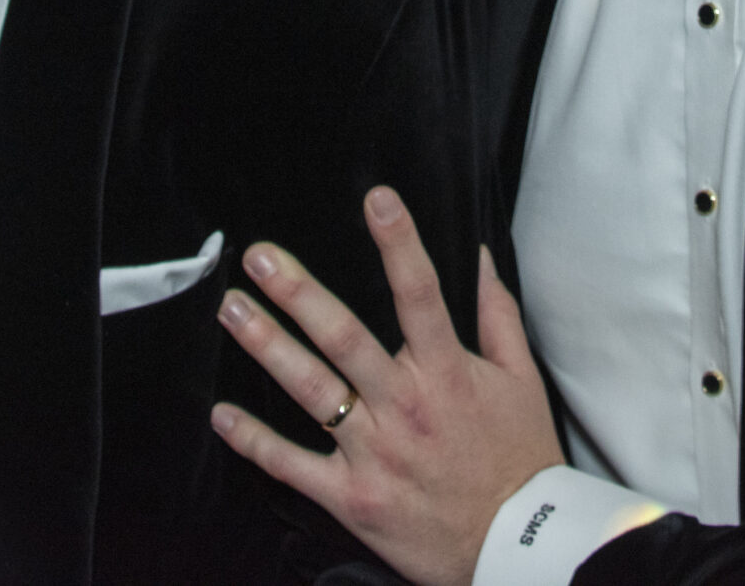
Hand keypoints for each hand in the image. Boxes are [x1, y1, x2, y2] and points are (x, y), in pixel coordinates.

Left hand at [210, 187, 563, 585]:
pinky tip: (222, 415)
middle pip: (344, 338)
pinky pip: (293, 465)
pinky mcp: (353, 496)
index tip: (375, 199)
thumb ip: (497, 315)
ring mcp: (375, 453)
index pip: (420, 295)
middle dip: (298, 293)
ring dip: (267, 346)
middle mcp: (405, 407)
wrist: (518, 547)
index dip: (398, 244)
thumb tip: (480, 254)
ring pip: (312, 390)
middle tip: (260, 257)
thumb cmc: (519, 460)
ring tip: (232, 309)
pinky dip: (254, 441)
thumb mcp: (522, 381)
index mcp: (448, 374)